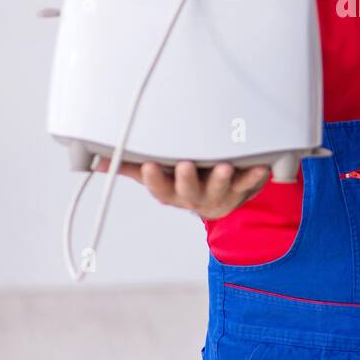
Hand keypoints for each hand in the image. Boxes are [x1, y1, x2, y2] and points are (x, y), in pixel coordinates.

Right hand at [95, 157, 270, 218]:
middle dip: (187, 179)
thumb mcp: (159, 176)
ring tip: (224, 166)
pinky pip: (250, 185)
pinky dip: (256, 177)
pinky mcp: (241, 190)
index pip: (159, 189)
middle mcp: (194, 197)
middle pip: (188, 191)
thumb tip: (98, 160)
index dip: (153, 179)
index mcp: (172, 192)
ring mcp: (219, 195)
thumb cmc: (184, 180)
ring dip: (221, 178)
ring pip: (220, 189)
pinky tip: (261, 167)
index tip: (149, 165)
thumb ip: (131, 166)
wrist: (222, 199)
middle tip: (186, 165)